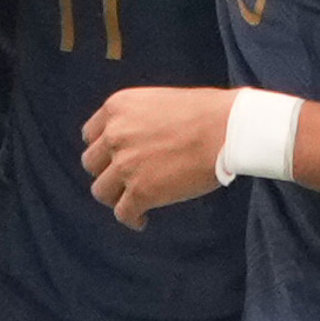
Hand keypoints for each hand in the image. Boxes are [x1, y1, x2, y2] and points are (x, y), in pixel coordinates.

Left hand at [83, 85, 235, 228]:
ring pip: (102, 191)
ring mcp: (125, 165)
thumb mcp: (160, 101)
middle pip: (92, 164)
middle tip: (125, 180)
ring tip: (134, 201)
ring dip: (116, 197)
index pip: (91, 135)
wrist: (228, 128)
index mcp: (118, 107)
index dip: (102, 150)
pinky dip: (131, 219)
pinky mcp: (141, 192)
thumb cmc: (207, 113)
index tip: (113, 159)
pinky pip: (123, 213)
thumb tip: (138, 144)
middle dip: (107, 173)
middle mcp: (115, 135)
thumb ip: (139, 120)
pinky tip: (143, 219)